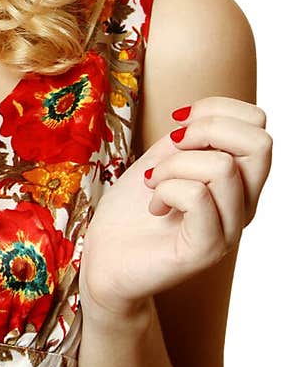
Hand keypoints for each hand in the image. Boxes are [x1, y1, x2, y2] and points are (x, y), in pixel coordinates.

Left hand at [79, 96, 271, 319]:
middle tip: (171, 148)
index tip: (178, 126)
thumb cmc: (132, 208)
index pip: (259, 125)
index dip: (216, 110)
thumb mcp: (164, 158)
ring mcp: (229, 231)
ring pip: (223, 167)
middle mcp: (244, 206)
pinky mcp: (205, 250)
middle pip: (260, 143)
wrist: (105, 257)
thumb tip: (205, 116)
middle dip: (206, 129)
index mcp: (240, 180)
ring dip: (174, 165)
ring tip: (154, 184)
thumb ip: (192, 136)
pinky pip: (198, 197)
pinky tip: (156, 205)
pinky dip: (167, 189)